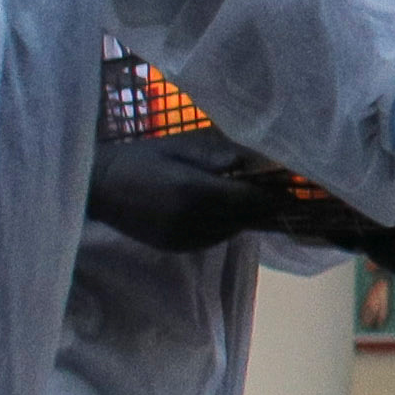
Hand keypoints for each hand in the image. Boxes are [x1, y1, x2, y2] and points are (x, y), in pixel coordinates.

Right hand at [85, 131, 275, 256]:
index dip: (276, 195)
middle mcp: (195, 222)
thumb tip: (255, 161)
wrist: (97, 188)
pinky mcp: (179, 247)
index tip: (297, 187)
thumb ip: (217, 156)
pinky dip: (224, 223)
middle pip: (245, 217)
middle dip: (263, 204)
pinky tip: (219, 206)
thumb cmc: (138, 158)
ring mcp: (186, 239)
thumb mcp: (178, 147)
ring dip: (243, 214)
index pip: (250, 199)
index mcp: (195, 192)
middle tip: (282, 187)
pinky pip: (215, 237)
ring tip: (250, 193)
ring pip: (232, 230)